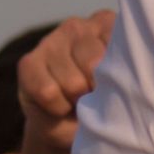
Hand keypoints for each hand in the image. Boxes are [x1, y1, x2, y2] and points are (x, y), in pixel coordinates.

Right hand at [16, 13, 115, 153]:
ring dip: (77, 102)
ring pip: (73, 83)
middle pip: (94, 64)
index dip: (122, 76)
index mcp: (109, 25)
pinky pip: (48, 92)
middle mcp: (79, 26)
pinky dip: (57, 107)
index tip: (120, 85)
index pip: (121, 47)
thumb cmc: (105, 104)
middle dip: (96, 91)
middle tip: (94, 97)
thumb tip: (107, 80)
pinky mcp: (28, 62)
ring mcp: (50, 41)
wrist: (69, 128)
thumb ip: (124, 76)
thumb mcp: (125, 88)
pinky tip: (60, 105)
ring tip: (77, 102)